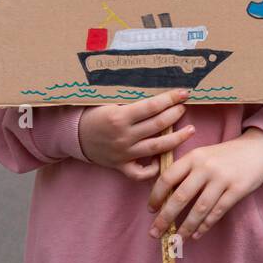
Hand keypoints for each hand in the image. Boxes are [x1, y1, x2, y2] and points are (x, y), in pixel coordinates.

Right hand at [78, 90, 194, 180]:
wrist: (72, 135)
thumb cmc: (93, 113)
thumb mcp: (108, 101)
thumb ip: (131, 99)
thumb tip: (157, 90)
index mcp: (120, 116)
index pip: (152, 106)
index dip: (170, 99)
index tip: (184, 93)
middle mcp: (123, 136)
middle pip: (158, 125)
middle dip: (175, 115)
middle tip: (184, 109)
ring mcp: (123, 153)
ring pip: (156, 148)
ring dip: (176, 139)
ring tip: (190, 131)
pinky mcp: (120, 166)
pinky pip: (139, 173)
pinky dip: (152, 170)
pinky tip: (163, 161)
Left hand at [147, 128, 262, 239]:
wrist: (257, 149)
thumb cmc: (224, 156)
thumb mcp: (202, 155)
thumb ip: (185, 170)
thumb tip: (162, 196)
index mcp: (193, 157)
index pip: (168, 177)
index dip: (156, 196)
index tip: (151, 210)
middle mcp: (206, 167)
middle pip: (180, 196)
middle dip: (165, 218)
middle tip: (155, 233)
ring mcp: (223, 178)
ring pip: (199, 208)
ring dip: (186, 227)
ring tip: (176, 240)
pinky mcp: (238, 189)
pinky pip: (217, 212)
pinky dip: (205, 225)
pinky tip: (197, 235)